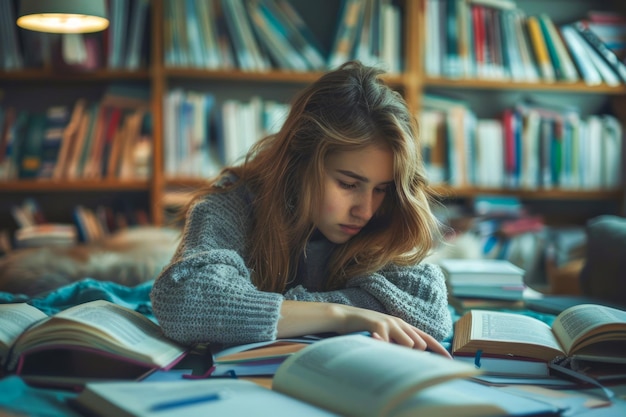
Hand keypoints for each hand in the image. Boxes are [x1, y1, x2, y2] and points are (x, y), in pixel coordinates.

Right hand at [331, 304, 451, 358]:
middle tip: (396, 357)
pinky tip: (375, 345)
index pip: (426, 337)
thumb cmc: (363, 328)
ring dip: (397, 352)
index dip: (438, 348)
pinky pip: (389, 344)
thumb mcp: (384, 335)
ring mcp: (389, 323)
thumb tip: (411, 356)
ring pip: (408, 345)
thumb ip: (397, 342)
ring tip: (382, 349)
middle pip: (419, 345)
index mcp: (402, 325)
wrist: (344, 316)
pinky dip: (384, 349)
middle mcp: (399, 322)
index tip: (449, 359)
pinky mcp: (379, 325)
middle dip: (413, 355)